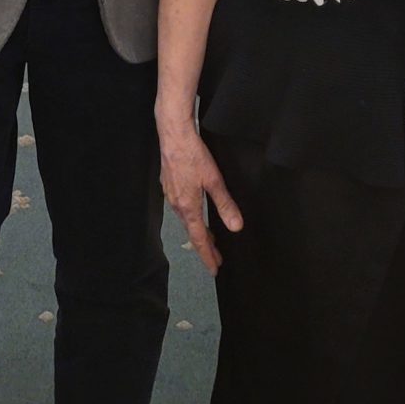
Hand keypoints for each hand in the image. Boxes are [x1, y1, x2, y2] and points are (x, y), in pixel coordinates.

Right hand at [158, 117, 241, 274]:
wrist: (173, 134)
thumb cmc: (193, 155)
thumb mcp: (214, 180)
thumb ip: (225, 204)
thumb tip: (236, 227)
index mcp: (188, 207)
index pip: (199, 239)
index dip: (208, 255)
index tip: (214, 268)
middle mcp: (176, 205)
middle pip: (192, 231)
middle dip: (205, 246)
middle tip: (216, 257)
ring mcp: (170, 195)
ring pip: (186, 220)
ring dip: (198, 231)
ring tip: (209, 237)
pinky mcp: (168, 185)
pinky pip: (180, 208)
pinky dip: (191, 216)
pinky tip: (195, 211)